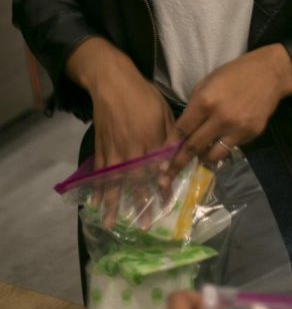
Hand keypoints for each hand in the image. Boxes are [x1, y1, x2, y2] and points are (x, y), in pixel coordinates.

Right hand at [66, 37, 174, 224]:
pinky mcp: (101, 147)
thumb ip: (170, 135)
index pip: (158, 169)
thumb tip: (179, 156)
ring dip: (114, 204)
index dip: (162, 188)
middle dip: (139, 204)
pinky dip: (97, 188)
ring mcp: (114, 150)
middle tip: (143, 226)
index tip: (166, 206)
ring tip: (111, 223)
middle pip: (136, 180)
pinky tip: (95, 203)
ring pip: (115, 181)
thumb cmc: (143, 95)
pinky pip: (100, 172)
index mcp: (149, 139)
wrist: (112, 82)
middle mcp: (131, 149)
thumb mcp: (163, 112)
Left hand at [167, 43, 291, 176]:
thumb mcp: (208, 82)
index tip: (160, 162)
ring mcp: (237, 128)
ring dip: (202, 158)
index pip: (182, 129)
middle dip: (178, 163)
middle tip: (167, 177)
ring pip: (213, 155)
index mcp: (205, 100)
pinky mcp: (251, 134)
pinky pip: (230, 148)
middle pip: (194, 147)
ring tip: (199, 155)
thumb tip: (184, 129)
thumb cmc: (234, 73)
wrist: (270, 73)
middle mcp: (220, 117)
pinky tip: (221, 140)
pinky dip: (222, 147)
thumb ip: (195, 106)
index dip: (170, 147)